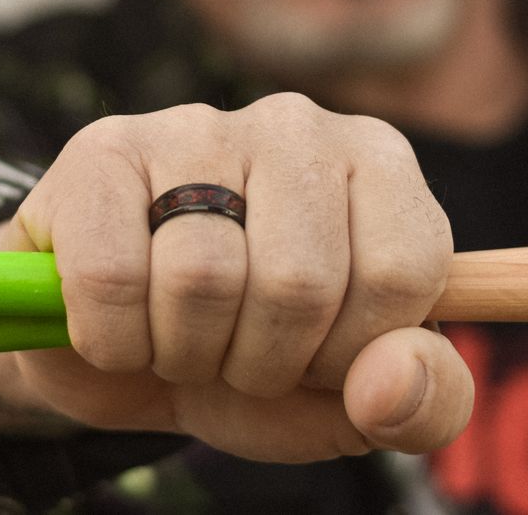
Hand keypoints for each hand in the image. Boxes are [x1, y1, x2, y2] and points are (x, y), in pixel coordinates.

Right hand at [0, 93, 470, 461]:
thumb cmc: (258, 356)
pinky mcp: (103, 150)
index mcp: (381, 166)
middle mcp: (297, 126)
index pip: (402, 272)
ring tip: (180, 334)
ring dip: (184, 353)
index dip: (350, 353)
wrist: (123, 352)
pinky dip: (112, 339)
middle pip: (299, 282)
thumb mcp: (355, 398)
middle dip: (262, 361)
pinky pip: (111, 277)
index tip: (319, 353)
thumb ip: (423, 401)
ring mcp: (196, 126)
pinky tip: (119, 321)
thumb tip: (390, 385)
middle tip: (237, 350)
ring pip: (201, 278)